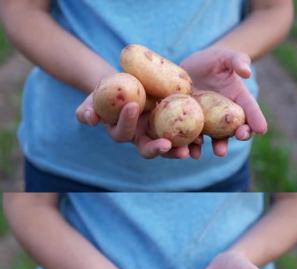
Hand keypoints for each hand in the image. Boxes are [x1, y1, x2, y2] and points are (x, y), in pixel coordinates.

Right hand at [76, 93, 201, 158]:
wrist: (132, 83)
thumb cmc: (109, 89)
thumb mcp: (96, 96)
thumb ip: (89, 108)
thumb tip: (88, 118)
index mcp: (122, 131)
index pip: (123, 132)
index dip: (127, 122)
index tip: (133, 105)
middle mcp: (141, 137)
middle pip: (148, 149)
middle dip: (157, 149)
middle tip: (167, 144)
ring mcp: (158, 134)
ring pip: (169, 148)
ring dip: (178, 150)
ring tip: (190, 151)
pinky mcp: (175, 128)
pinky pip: (185, 137)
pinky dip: (193, 140)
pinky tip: (202, 140)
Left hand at [181, 47, 267, 155]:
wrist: (189, 68)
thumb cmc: (212, 60)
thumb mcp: (225, 56)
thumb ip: (238, 60)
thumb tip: (246, 72)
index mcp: (239, 99)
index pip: (251, 110)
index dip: (257, 119)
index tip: (262, 129)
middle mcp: (228, 115)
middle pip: (238, 128)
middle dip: (242, 135)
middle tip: (241, 136)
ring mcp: (211, 122)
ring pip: (218, 138)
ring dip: (220, 146)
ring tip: (219, 151)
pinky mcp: (194, 124)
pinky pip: (196, 138)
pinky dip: (196, 146)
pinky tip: (193, 151)